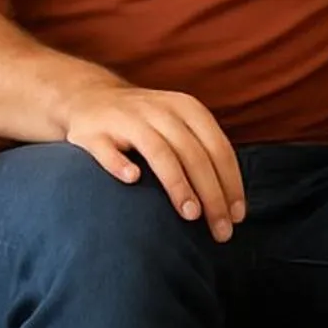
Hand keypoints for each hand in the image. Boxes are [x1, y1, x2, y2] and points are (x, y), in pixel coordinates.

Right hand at [59, 73, 245, 241]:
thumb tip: (232, 202)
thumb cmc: (146, 123)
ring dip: (178, 183)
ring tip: (191, 214)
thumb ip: (203, 153)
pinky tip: (131, 179)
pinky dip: (120, 163)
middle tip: (221, 230)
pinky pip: (107, 149)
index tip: (238, 217)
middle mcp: (160, 111)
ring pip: (158, 151)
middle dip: (212, 194)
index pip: (218, 148)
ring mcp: (126, 120)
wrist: (90, 97)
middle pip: (193, 153)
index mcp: (187, 109)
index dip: (231, 182)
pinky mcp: (93, 132)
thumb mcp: (179, 125)